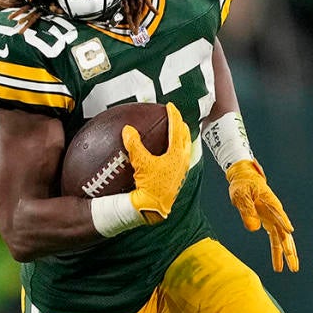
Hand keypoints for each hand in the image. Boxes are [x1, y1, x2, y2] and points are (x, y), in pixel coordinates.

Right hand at [123, 103, 191, 223]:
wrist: (154, 206)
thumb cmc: (150, 185)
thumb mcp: (141, 163)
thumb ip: (134, 145)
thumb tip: (127, 129)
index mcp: (176, 153)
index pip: (177, 129)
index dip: (174, 115)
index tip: (170, 106)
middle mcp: (182, 160)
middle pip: (185, 137)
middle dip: (181, 125)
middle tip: (176, 117)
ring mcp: (182, 169)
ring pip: (185, 147)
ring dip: (181, 138)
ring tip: (176, 132)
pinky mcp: (178, 177)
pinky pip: (180, 157)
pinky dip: (176, 150)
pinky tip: (167, 153)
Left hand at [226, 160, 298, 271]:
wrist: (245, 179)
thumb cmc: (242, 185)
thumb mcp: (240, 194)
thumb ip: (246, 210)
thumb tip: (254, 229)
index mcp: (269, 201)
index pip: (277, 212)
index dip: (283, 222)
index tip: (289, 232)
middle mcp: (275, 212)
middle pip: (284, 233)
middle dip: (290, 249)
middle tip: (294, 265)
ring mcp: (274, 218)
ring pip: (282, 239)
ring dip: (287, 254)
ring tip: (293, 269)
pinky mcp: (270, 223)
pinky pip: (275, 240)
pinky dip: (277, 252)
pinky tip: (278, 265)